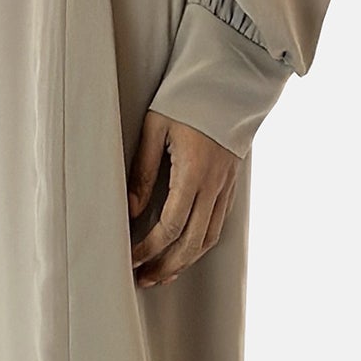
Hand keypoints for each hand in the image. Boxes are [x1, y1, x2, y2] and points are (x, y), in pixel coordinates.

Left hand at [128, 110, 238, 286]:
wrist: (229, 82)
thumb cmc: (188, 98)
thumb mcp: (155, 127)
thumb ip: (142, 170)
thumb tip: (130, 210)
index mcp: (194, 172)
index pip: (170, 225)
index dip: (149, 248)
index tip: (130, 256)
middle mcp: (214, 185)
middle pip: (192, 242)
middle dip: (166, 266)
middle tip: (142, 278)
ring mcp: (226, 186)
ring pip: (209, 238)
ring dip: (185, 261)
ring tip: (161, 274)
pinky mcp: (230, 184)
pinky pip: (218, 224)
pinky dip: (200, 244)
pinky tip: (184, 251)